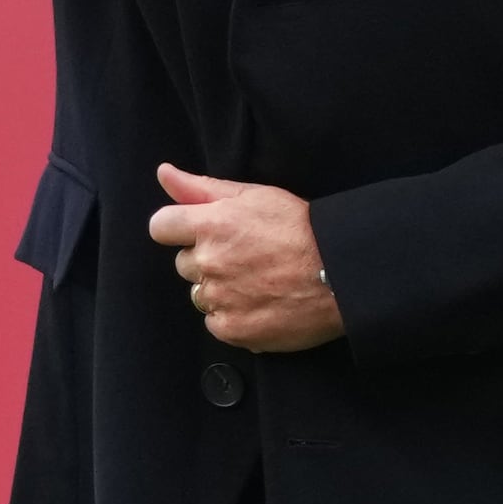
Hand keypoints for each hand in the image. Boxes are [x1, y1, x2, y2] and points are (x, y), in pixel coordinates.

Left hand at [149, 164, 342, 351]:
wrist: (341, 272)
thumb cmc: (302, 228)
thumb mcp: (254, 195)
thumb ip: (202, 188)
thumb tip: (164, 174)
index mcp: (211, 225)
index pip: (161, 227)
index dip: (178, 229)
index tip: (200, 233)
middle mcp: (209, 262)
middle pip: (184, 264)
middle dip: (206, 260)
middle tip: (245, 257)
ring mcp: (220, 299)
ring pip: (200, 295)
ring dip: (220, 290)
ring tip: (257, 282)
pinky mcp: (233, 329)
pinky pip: (215, 323)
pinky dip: (233, 317)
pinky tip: (261, 304)